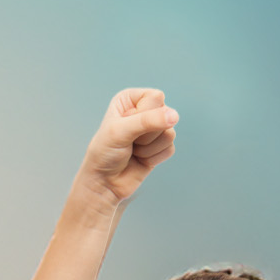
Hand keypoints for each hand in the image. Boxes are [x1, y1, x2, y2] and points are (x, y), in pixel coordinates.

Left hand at [78, 87, 177, 207]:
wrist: (104, 182)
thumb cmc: (105, 153)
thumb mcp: (120, 132)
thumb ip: (147, 121)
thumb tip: (175, 116)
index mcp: (130, 99)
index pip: (156, 97)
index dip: (145, 115)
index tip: (127, 126)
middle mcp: (143, 110)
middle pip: (166, 115)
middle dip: (147, 134)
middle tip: (129, 141)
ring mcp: (153, 129)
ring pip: (170, 134)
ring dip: (148, 148)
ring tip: (133, 150)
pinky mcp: (160, 146)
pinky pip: (170, 149)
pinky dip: (153, 158)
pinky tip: (140, 159)